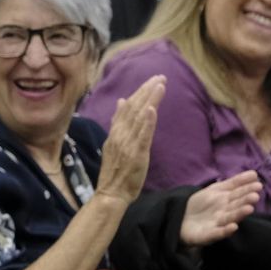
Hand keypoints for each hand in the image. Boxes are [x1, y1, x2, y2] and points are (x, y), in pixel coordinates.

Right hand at [95, 75, 165, 202]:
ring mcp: (128, 144)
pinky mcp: (136, 154)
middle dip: (147, 91)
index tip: (152, 80)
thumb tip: (120, 101)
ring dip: (149, 100)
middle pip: (134, 108)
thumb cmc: (115, 172)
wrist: (111, 193)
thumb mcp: (114, 143)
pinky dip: (147, 122)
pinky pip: (142, 136)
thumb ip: (118, 122)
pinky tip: (153, 109)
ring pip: (139, 117)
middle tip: (160, 76)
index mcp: (116, 132)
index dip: (140, 92)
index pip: (127, 106)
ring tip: (160, 85)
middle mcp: (120, 134)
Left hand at [180, 171, 260, 247]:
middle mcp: (225, 212)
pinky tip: (233, 227)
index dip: (247, 189)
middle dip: (245, 201)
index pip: (238, 193)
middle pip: (236, 206)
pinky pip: (218, 233)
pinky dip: (226, 231)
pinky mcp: (209, 235)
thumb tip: (254, 173)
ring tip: (249, 209)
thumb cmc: (202, 204)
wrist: (182, 220)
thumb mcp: (217, 190)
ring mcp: (218, 224)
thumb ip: (234, 183)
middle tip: (255, 196)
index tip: (258, 184)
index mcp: (227, 201)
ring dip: (239, 214)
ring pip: (230, 218)